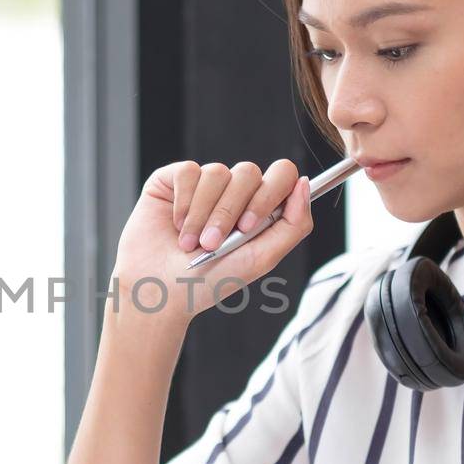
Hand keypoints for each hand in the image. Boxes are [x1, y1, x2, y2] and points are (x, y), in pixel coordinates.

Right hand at [110, 159, 313, 324]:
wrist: (158, 291)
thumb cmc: (209, 282)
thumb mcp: (261, 259)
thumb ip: (294, 225)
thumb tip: (305, 184)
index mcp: (259, 207)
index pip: (282, 175)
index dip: (269, 194)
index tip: (247, 227)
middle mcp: (234, 191)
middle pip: (248, 173)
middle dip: (229, 212)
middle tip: (212, 244)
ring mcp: (204, 183)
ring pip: (216, 173)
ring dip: (203, 215)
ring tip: (190, 243)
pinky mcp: (174, 179)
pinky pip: (188, 172)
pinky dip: (183, 203)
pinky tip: (176, 225)